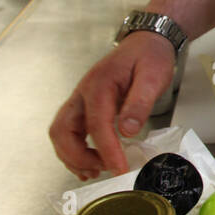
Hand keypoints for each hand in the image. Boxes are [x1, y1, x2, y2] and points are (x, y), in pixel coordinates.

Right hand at [48, 34, 176, 177]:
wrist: (146, 42)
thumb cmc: (149, 56)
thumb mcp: (153, 75)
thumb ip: (140, 102)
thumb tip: (127, 130)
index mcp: (99, 85)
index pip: (97, 125)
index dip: (106, 151)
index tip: (119, 169)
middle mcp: (83, 93)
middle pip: (63, 130)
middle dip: (77, 156)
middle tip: (102, 171)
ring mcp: (80, 100)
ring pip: (61, 133)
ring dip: (72, 156)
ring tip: (94, 172)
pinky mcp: (84, 107)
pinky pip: (69, 132)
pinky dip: (74, 151)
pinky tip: (89, 164)